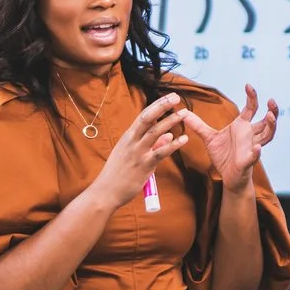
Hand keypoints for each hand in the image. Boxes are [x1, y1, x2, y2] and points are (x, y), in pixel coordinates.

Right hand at [86, 92, 186, 208]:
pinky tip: (183, 139)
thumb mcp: (131, 155)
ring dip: (170, 121)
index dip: (156, 105)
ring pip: (155, 132)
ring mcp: (138, 153)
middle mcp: (132, 141)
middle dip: (162, 106)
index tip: (168, 97)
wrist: (106, 191)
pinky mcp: (144, 166)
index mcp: (128, 137)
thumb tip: (168, 135)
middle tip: (176, 97)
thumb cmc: (117, 174)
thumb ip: (151, 145)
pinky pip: (161, 153)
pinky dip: (173, 145)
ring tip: (183, 113)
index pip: (143, 116)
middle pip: (148, 118)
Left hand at [182, 86, 278, 189]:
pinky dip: (256, 152)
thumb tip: (183, 113)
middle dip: (271, 111)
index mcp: (242, 127)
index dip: (252, 97)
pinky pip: (255, 155)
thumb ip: (198, 125)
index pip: (251, 108)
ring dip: (271, 126)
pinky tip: (256, 148)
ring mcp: (251, 147)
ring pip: (268, 136)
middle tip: (271, 100)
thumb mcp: (209, 138)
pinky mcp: (248, 160)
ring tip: (271, 116)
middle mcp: (250, 135)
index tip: (248, 85)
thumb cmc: (223, 156)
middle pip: (266, 121)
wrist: (227, 177)